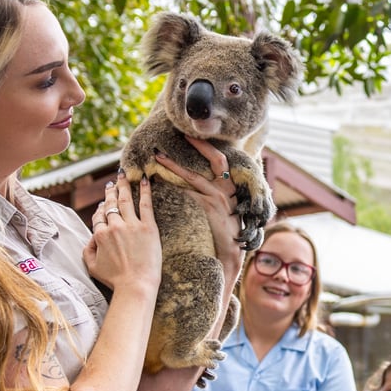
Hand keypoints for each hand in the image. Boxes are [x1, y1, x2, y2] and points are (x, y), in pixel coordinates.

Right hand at [84, 178, 160, 296]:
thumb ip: (88, 249)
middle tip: (112, 183)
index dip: (101, 210)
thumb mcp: (92, 266)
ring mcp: (131, 225)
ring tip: (124, 175)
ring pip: (125, 200)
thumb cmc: (115, 279)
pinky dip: (145, 190)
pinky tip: (146, 180)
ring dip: (124, 185)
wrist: (135, 285)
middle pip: (111, 205)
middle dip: (110, 192)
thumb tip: (91, 238)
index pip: (99, 217)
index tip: (104, 205)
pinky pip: (145, 204)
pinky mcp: (148, 227)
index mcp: (100, 235)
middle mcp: (114, 227)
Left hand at [155, 138, 245, 267]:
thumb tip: (200, 182)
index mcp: (232, 187)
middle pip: (216, 160)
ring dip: (175, 166)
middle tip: (183, 136)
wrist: (230, 254)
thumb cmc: (226, 234)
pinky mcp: (211, 209)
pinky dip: (174, 187)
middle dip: (199, 145)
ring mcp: (220, 199)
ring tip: (159, 158)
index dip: (206, 146)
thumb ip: (218, 195)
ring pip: (195, 176)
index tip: (191, 136)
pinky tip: (160, 185)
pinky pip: (189, 193)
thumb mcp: (227, 210)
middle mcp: (229, 190)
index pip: (221, 160)